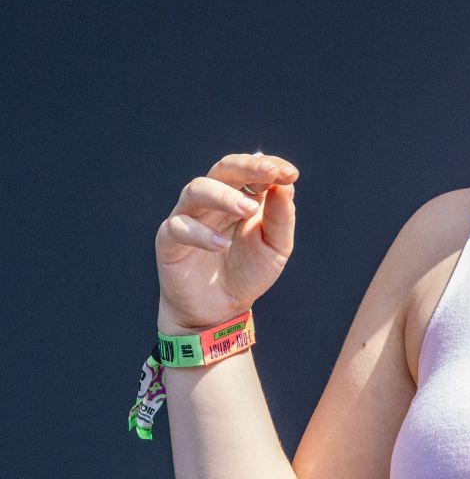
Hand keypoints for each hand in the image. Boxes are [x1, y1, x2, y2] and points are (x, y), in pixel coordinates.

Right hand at [155, 150, 298, 331]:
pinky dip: (201, 233)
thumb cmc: (247, 273)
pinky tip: (222, 245)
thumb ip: (282, 218)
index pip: (251, 170)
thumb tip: (286, 185)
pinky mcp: (169, 239)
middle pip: (223, 169)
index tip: (290, 173)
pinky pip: (179, 226)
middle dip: (247, 167)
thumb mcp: (275, 247)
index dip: (269, 166)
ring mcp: (189, 216)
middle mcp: (213, 201)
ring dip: (224, 195)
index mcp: (240, 196)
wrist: (220, 311)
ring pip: (197, 190)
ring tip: (248, 209)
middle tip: (270, 173)